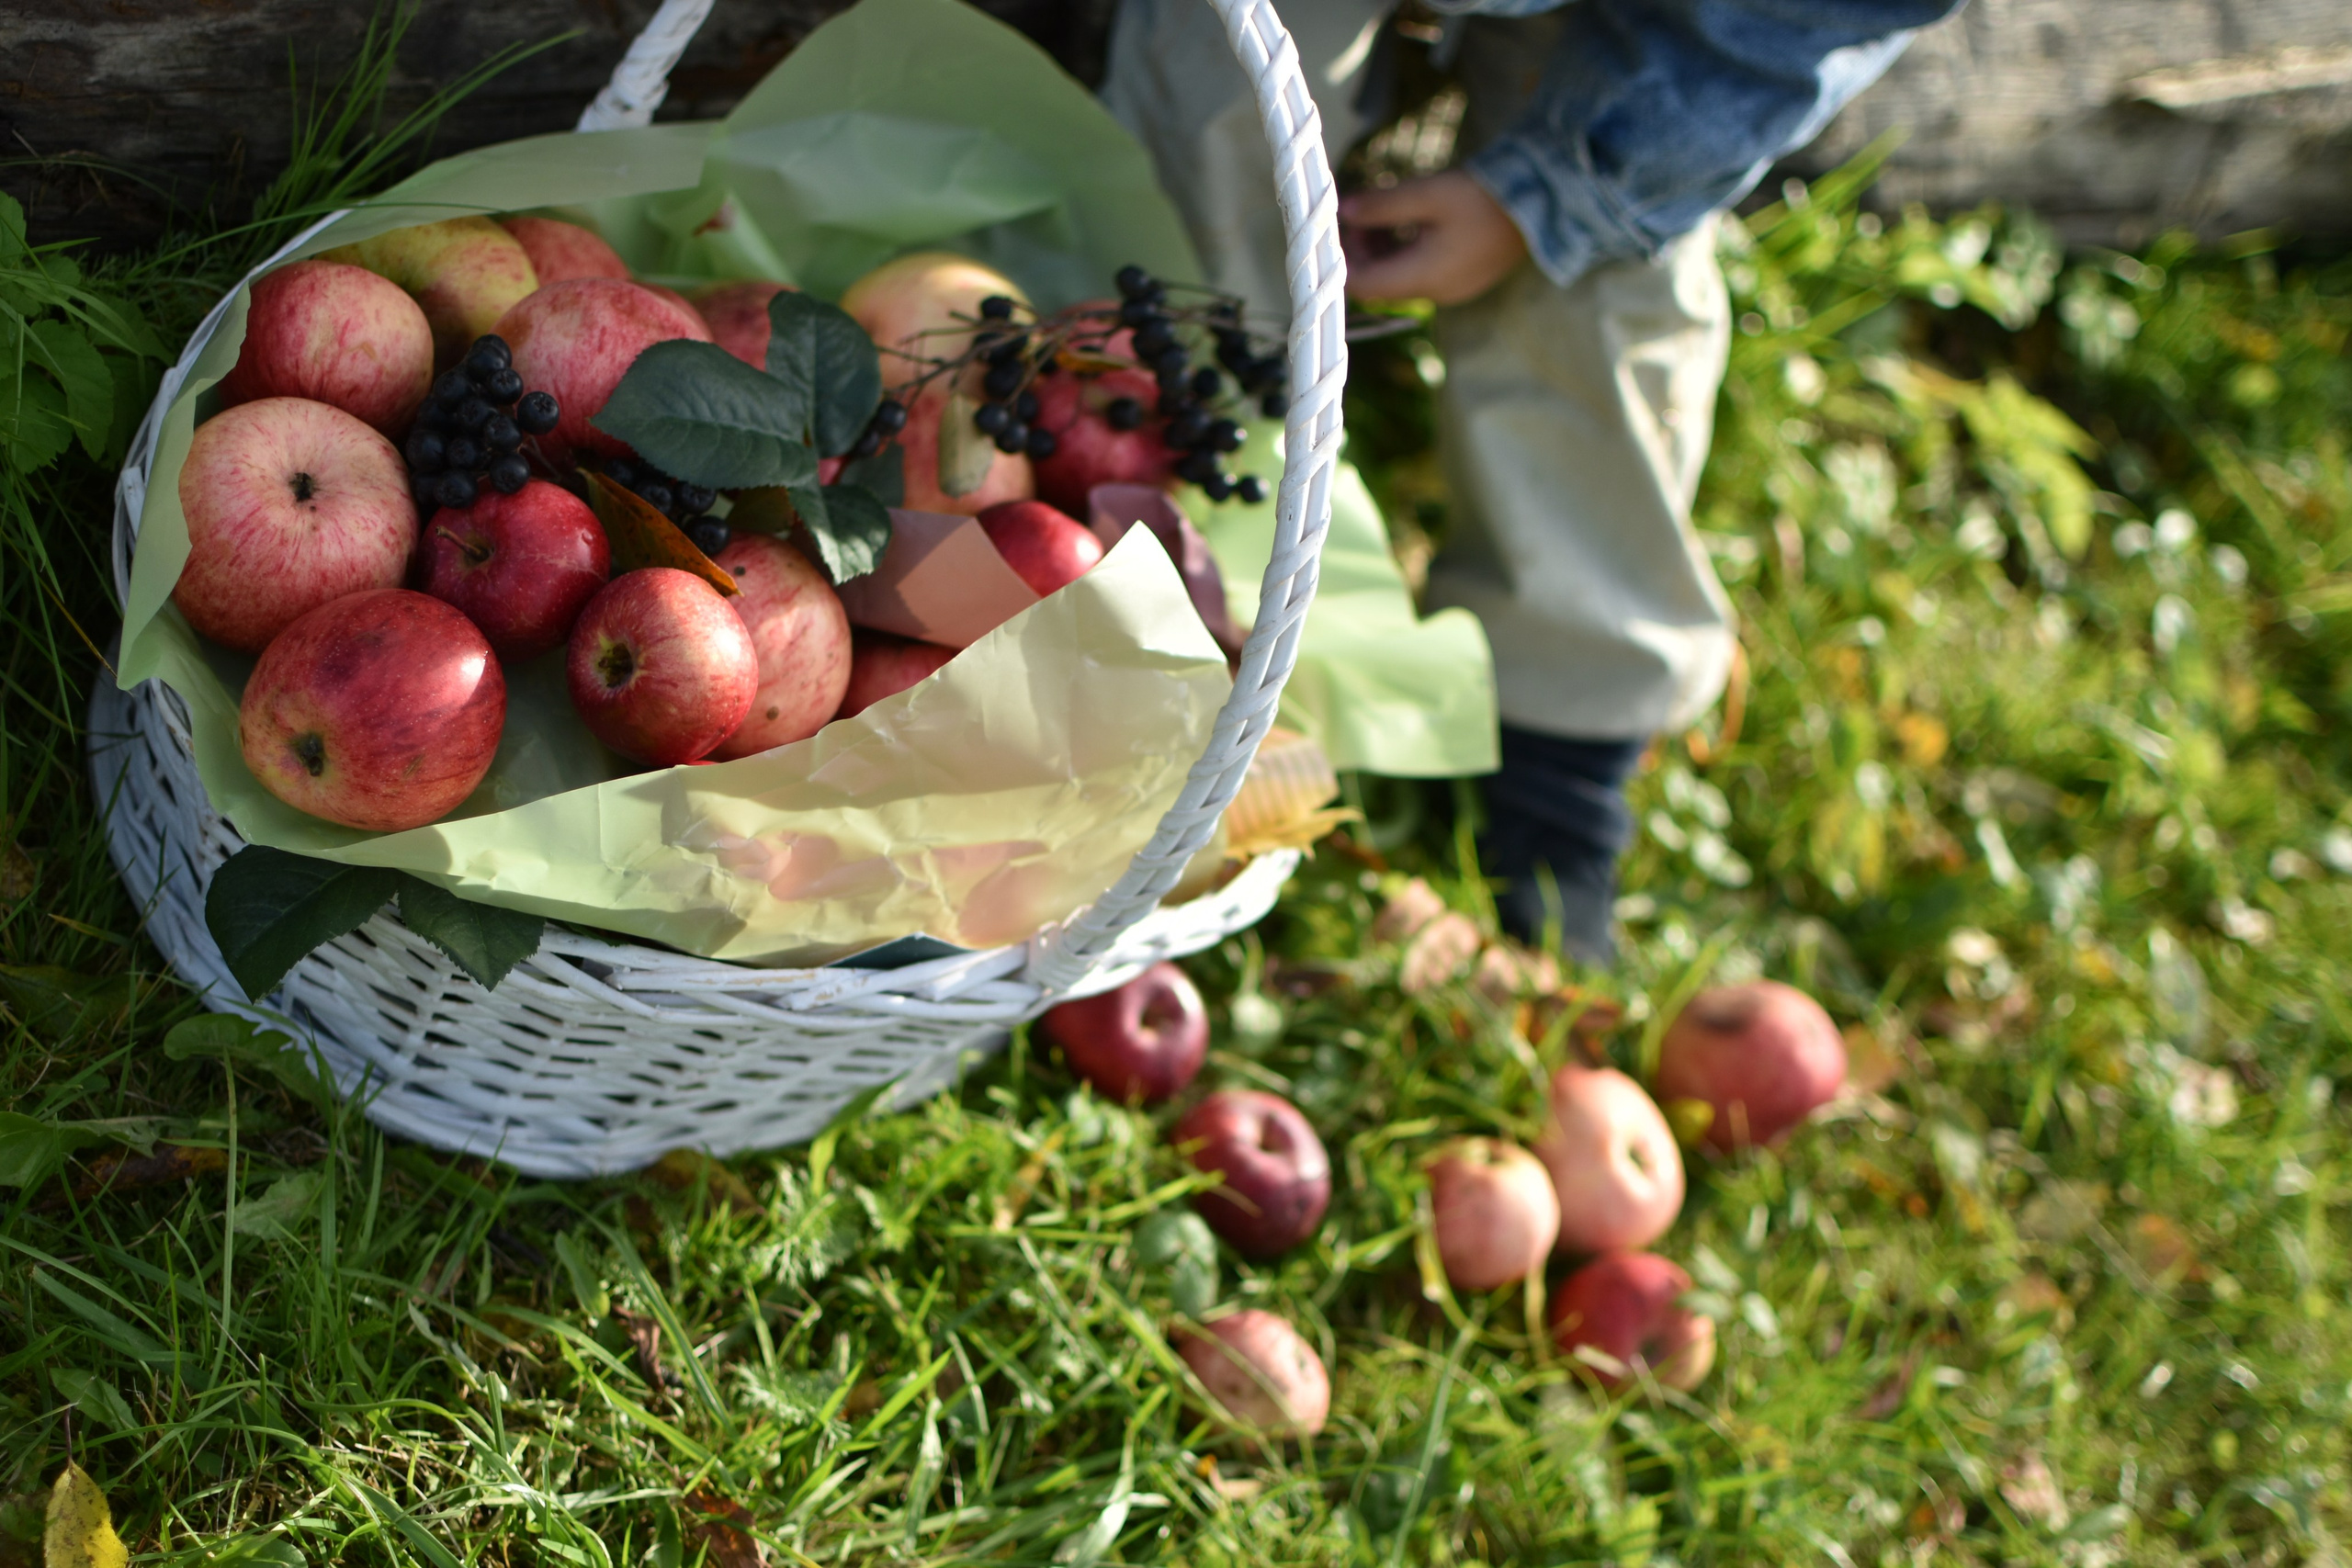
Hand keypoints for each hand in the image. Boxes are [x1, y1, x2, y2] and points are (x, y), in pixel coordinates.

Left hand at [1339, 171, 1528, 305]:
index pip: (1365, 286)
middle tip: (1354, 213)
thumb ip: (1382, 206)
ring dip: (1382, 250)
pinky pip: (1422, 271)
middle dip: (1361, 253)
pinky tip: (1403, 221)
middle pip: (1382, 284)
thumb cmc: (1483, 196)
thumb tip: (1344, 211)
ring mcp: (1452, 287)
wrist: (1541, 201)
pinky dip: (1404, 251)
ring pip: (1401, 277)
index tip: (1332, 232)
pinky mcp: (1463, 276)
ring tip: (1376, 213)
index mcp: (1424, 279)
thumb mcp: (1427, 195)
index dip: (1341, 263)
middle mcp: (1436, 293)